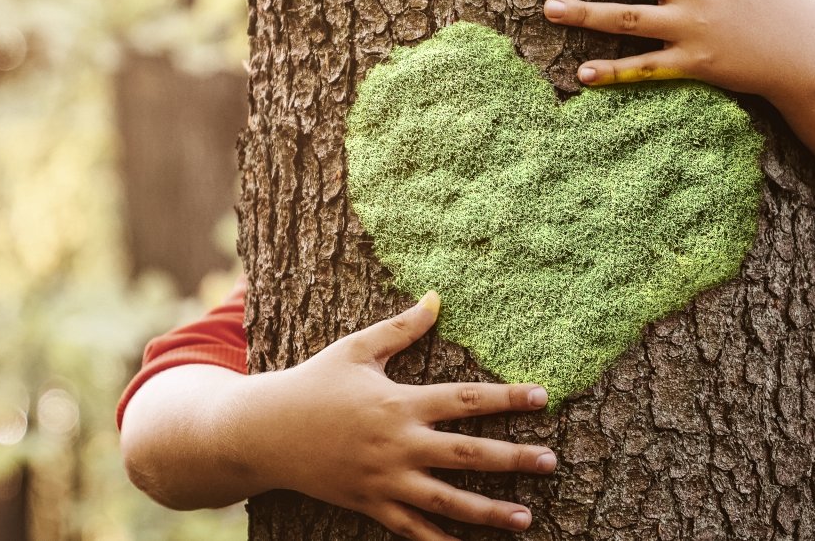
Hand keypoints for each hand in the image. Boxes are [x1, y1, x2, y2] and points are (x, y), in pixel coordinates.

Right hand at [258, 292, 557, 540]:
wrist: (262, 433)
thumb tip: (437, 297)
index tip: (544, 397)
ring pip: (446, 500)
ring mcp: (383, 480)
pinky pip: (410, 530)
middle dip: (514, 459)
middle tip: (553, 462)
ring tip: (526, 519)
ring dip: (489, 511)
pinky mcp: (368, 505)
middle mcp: (397, 444)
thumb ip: (401, 328)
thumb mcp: (356, 349)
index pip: (466, 399)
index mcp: (400, 403)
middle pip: (467, 454)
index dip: (507, 398)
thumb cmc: (312, 384)